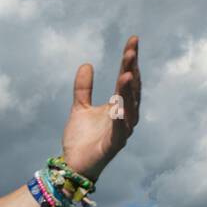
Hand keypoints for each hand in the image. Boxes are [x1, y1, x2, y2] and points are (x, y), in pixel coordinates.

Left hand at [60, 36, 140, 182]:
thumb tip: (87, 64)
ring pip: (129, 108)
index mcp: (118, 106)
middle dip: (132, 70)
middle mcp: (125, 116)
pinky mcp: (114, 146)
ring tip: (127, 74)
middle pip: (131, 89)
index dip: (130, 60)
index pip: (127, 78)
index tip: (133, 40)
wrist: (73, 166)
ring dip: (128, 91)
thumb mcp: (79, 108)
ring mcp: (122, 131)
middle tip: (131, 50)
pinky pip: (119, 131)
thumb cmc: (81, 140)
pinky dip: (120, 119)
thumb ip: (83, 88)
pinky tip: (119, 106)